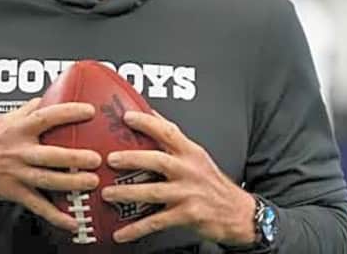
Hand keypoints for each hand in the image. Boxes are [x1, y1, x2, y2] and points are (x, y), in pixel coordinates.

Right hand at [0, 98, 101, 231]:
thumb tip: (49, 98)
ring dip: (71, 183)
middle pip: (51, 154)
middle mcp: (18, 151)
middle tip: (96, 158)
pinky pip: (37, 205)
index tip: (89, 111)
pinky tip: (71, 221)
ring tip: (91, 182)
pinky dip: (55, 216)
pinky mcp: (14, 192)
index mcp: (18, 129)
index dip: (68, 113)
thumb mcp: (3, 119)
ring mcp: (16, 173)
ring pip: (47, 180)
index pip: (46, 117)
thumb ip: (27, 110)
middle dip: (75, 158)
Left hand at [100, 111, 257, 245]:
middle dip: (132, 159)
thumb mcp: (197, 156)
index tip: (126, 117)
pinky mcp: (187, 215)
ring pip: (153, 192)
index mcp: (190, 152)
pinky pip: (156, 222)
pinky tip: (121, 232)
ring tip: (108, 193)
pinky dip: (136, 228)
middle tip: (110, 159)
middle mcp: (189, 170)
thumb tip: (149, 114)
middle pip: (158, 161)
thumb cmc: (212, 182)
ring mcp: (188, 194)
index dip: (147, 122)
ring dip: (127, 193)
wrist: (238, 213)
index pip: (168, 131)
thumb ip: (173, 138)